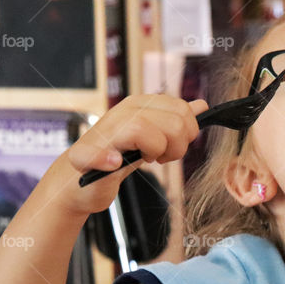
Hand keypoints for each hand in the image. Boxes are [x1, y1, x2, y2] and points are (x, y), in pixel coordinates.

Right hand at [58, 94, 207, 214]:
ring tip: (145, 160)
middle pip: (175, 122)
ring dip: (155, 153)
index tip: (172, 146)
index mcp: (141, 104)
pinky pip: (106, 152)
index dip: (187, 132)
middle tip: (160, 157)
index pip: (183, 109)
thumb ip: (175, 120)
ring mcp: (107, 130)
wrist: (84, 179)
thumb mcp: (153, 135)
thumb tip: (200, 105)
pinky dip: (110, 159)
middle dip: (176, 147)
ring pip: (150, 133)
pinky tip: (114, 163)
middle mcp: (125, 111)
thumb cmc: (120, 155)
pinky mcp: (88, 153)